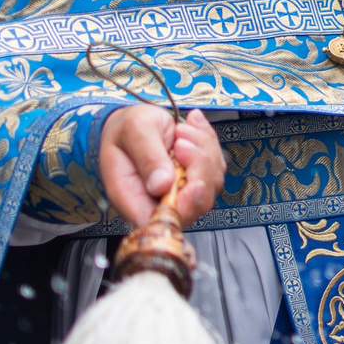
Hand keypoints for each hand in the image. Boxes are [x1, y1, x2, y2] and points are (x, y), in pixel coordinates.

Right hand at [99, 106, 224, 231]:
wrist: (134, 122)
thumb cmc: (126, 129)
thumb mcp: (133, 131)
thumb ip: (147, 157)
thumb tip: (161, 185)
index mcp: (134, 199)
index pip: (164, 221)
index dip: (185, 208)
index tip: (195, 183)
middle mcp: (160, 203)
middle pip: (198, 204)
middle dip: (200, 167)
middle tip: (181, 139)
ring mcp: (182, 194)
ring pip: (212, 183)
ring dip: (204, 149)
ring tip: (181, 130)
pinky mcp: (198, 181)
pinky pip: (217, 167)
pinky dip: (209, 143)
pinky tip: (192, 127)